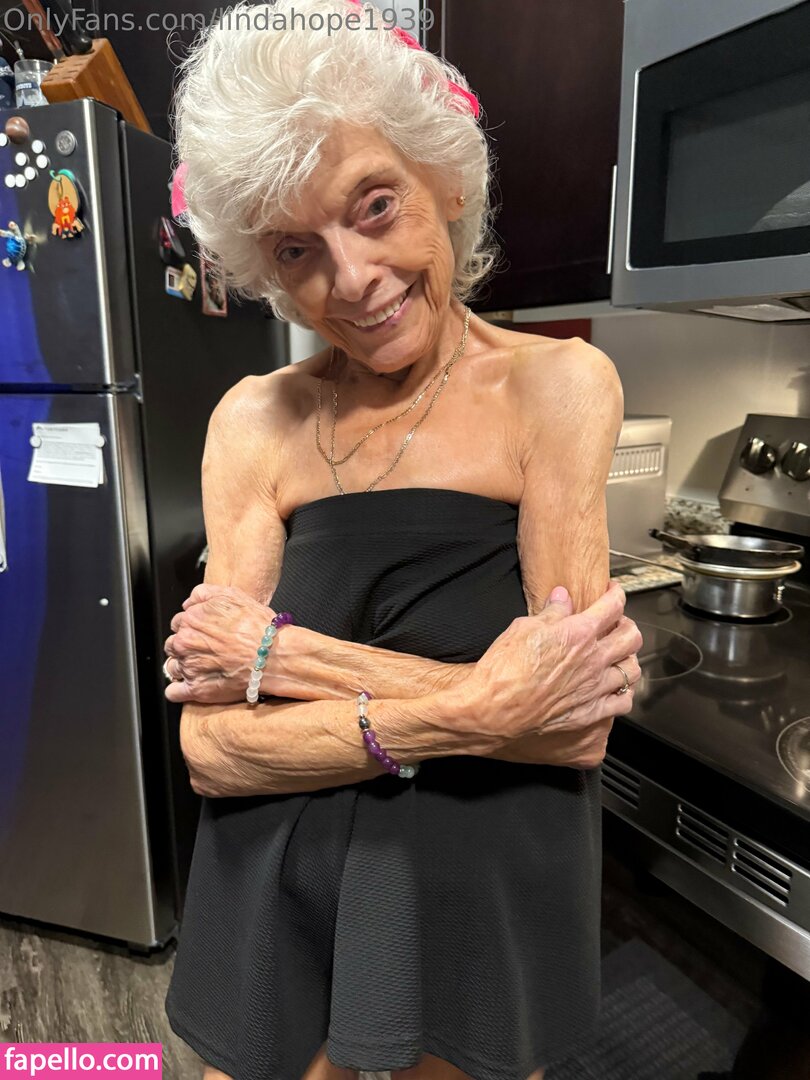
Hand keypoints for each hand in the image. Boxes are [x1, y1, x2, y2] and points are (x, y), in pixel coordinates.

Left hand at [163, 584, 274, 703]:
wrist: (273, 656)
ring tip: (205, 668)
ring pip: (172, 666)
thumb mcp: (232, 595)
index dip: (192, 627)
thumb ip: (203, 594)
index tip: (203, 633)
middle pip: (173, 644)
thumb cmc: (259, 628)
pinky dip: (179, 690)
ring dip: (183, 667)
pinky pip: (173, 692)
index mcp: (191, 619)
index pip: (178, 623)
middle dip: (187, 647)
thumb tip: (188, 602)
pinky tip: (192, 685)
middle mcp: (185, 642)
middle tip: (207, 650)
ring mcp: (188, 667)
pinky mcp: (195, 689)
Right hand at [447, 581, 642, 759]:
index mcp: (578, 633)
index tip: (611, 591)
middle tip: (616, 623)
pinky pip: (623, 702)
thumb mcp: (522, 627)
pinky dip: (623, 693)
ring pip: (632, 670)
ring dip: (628, 659)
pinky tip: (614, 689)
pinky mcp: (590, 713)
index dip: (615, 593)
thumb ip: (550, 612)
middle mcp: (593, 660)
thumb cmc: (503, 670)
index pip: (613, 605)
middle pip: (632, 636)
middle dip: (627, 625)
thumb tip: (562, 598)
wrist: (493, 710)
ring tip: (618, 656)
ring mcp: (595, 689)